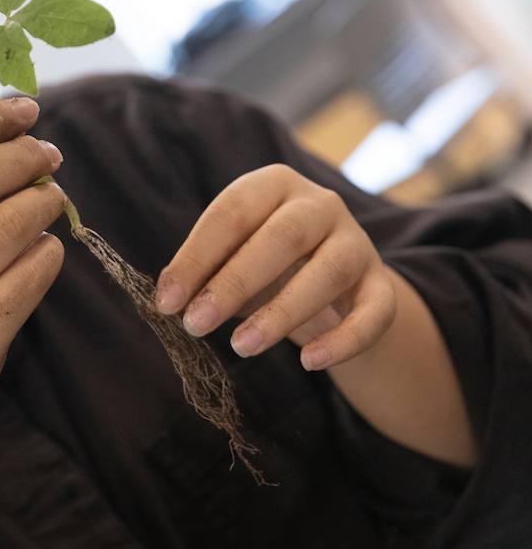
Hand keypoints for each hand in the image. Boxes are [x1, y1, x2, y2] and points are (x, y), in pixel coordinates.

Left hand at [156, 164, 396, 371]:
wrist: (334, 287)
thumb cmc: (266, 266)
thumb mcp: (231, 260)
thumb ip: (202, 273)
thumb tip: (165, 300)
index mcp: (273, 185)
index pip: (232, 212)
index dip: (196, 257)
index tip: (167, 302)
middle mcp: (320, 205)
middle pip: (282, 237)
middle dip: (234, 283)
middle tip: (196, 324)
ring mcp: (358, 243)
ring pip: (329, 272)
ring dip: (282, 313)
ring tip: (241, 347)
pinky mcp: (382, 286)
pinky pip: (374, 312)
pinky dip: (344, 340)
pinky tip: (310, 362)